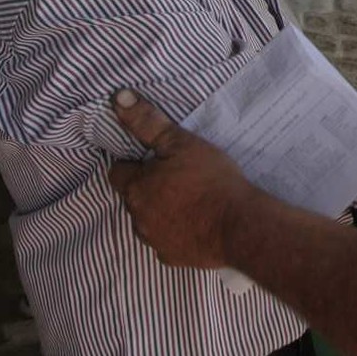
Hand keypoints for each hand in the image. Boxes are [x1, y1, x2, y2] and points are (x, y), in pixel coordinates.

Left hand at [107, 89, 253, 270]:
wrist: (239, 225)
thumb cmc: (210, 180)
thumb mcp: (181, 142)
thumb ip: (147, 122)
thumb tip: (118, 97)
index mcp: (136, 188)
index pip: (118, 172)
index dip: (134, 163)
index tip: (154, 160)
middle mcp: (138, 218)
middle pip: (133, 198)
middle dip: (148, 187)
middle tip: (176, 177)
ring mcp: (154, 241)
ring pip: (148, 221)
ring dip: (160, 211)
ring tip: (188, 201)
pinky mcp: (172, 258)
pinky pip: (166, 241)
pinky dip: (175, 232)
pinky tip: (196, 223)